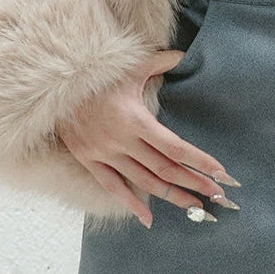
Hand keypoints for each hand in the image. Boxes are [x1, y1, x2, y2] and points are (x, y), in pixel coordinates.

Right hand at [56, 46, 239, 228]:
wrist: (54, 86)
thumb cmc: (97, 75)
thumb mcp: (130, 66)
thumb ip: (159, 62)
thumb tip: (181, 55)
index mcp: (135, 119)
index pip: (174, 147)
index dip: (199, 162)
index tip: (220, 173)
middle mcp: (122, 141)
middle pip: (165, 168)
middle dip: (194, 183)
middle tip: (218, 196)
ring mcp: (105, 154)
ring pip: (144, 182)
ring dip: (171, 196)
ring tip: (195, 208)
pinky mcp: (90, 161)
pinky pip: (113, 188)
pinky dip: (132, 204)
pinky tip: (149, 218)